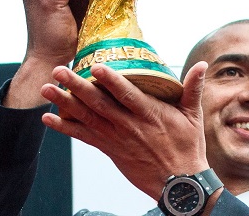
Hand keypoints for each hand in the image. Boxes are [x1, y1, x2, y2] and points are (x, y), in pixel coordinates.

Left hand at [40, 61, 209, 199]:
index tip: (96, 66)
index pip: (127, 94)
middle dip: (76, 86)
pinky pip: (83, 137)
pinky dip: (65, 128)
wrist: (178, 184)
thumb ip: (192, 88)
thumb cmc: (187, 148)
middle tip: (59, 70)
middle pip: (98, 103)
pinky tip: (48, 119)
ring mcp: (115, 138)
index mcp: (149, 114)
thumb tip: (202, 65)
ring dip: (64, 103)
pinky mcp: (108, 149)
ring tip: (46, 89)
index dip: (111, 80)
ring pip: (86, 118)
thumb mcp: (193, 116)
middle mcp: (128, 125)